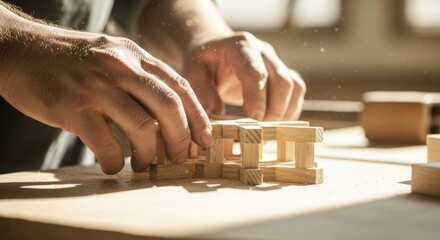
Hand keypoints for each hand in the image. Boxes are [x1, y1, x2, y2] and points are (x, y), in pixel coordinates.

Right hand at [0, 23, 211, 173]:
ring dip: (149, 154)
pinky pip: (106, 143)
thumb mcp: (111, 55)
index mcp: (134, 55)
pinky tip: (113, 165)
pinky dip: (115, 161)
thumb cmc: (70, 60)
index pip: (180, 85)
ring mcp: (97, 86)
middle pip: (169, 106)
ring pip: (142, 127)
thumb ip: (139, 78)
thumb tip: (165, 117)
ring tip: (145, 165)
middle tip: (180, 157)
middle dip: (181, 138)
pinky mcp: (73, 107)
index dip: (198, 116)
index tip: (204, 139)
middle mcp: (120, 67)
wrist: (20, 50)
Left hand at [183, 32, 305, 120]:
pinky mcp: (283, 74)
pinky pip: (297, 91)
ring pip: (294, 86)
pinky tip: (275, 124)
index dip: (257, 96)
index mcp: (240, 47)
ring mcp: (276, 62)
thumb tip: (214, 117)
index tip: (254, 118)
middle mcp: (263, 52)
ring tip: (269, 129)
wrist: (215, 51)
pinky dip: (290, 110)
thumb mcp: (194, 73)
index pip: (254, 71)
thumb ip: (202, 93)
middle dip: (275, 108)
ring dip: (285, 111)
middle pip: (282, 79)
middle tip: (261, 129)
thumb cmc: (204, 63)